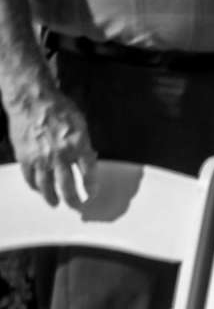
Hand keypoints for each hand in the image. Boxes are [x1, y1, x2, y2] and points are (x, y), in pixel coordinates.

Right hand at [6, 82, 96, 207]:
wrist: (33, 101)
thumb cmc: (60, 109)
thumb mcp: (81, 124)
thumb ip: (84, 143)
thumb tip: (89, 159)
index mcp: (79, 144)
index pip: (89, 173)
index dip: (92, 186)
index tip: (93, 194)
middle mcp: (61, 155)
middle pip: (68, 185)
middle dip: (74, 199)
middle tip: (78, 206)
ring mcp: (41, 158)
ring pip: (47, 187)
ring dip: (53, 198)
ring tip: (56, 204)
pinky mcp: (25, 158)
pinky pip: (30, 179)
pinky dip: (35, 187)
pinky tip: (39, 190)